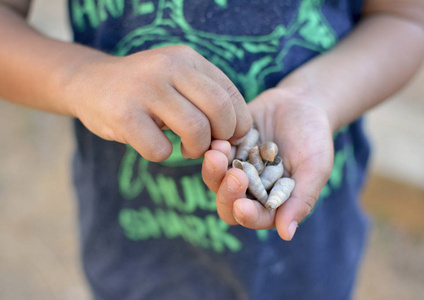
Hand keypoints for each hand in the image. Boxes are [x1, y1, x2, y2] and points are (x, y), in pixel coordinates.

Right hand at [65, 45, 251, 160]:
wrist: (88, 83)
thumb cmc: (143, 90)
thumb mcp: (176, 79)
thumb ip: (206, 98)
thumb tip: (238, 134)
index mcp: (187, 59)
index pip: (230, 94)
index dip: (238, 123)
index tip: (228, 137)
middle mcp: (168, 67)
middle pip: (219, 110)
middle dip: (222, 137)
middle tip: (208, 145)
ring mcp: (145, 89)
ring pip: (195, 130)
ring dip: (196, 149)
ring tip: (185, 148)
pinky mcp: (123, 115)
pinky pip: (161, 149)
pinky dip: (163, 154)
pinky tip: (153, 144)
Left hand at [202, 88, 333, 239]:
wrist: (301, 103)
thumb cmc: (314, 139)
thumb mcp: (316, 168)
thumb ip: (302, 200)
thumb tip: (286, 235)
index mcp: (271, 202)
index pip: (255, 217)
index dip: (247, 215)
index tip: (242, 207)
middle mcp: (249, 190)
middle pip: (228, 203)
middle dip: (227, 193)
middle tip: (236, 175)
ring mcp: (235, 168)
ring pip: (215, 180)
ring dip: (213, 172)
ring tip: (218, 154)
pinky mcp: (225, 148)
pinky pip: (212, 154)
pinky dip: (212, 151)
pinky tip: (218, 142)